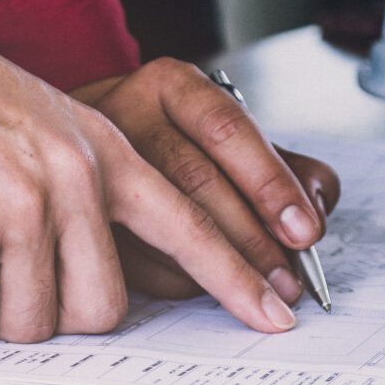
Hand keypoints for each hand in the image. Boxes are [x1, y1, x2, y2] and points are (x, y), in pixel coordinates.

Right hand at [0, 42, 300, 342]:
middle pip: (100, 309)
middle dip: (58, 314)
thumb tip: (101, 283)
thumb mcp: (55, 127)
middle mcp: (72, 183)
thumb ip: (93, 190)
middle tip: (20, 282)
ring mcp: (17, 211)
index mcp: (105, 156)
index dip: (235, 281)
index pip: (189, 227)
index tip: (277, 318)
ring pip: (32, 325)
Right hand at [71, 58, 339, 304]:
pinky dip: (183, 282)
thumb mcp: (227, 138)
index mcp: (169, 87)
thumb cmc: (170, 145)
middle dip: (253, 239)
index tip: (305, 230)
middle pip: (197, 179)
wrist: (71, 146)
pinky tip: (208, 289)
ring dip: (224, 270)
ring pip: (164, 223)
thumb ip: (283, 166)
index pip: (226, 128)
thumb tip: (313, 213)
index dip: (271, 183)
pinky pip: (136, 259)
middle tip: (289, 280)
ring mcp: (90, 168)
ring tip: (262, 296)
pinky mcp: (76, 218)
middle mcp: (125, 116)